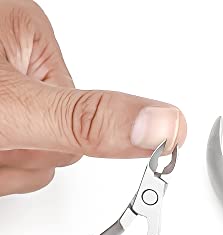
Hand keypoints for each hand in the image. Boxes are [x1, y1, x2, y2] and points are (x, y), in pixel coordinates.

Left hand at [0, 0, 186, 195]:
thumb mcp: (18, 105)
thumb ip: (90, 121)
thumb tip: (165, 125)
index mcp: (31, 39)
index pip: (86, 119)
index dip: (57, 143)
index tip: (34, 143)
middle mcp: (16, 64)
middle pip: (60, 143)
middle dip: (28, 157)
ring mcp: (1, 95)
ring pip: (34, 160)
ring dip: (8, 167)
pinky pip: (14, 166)